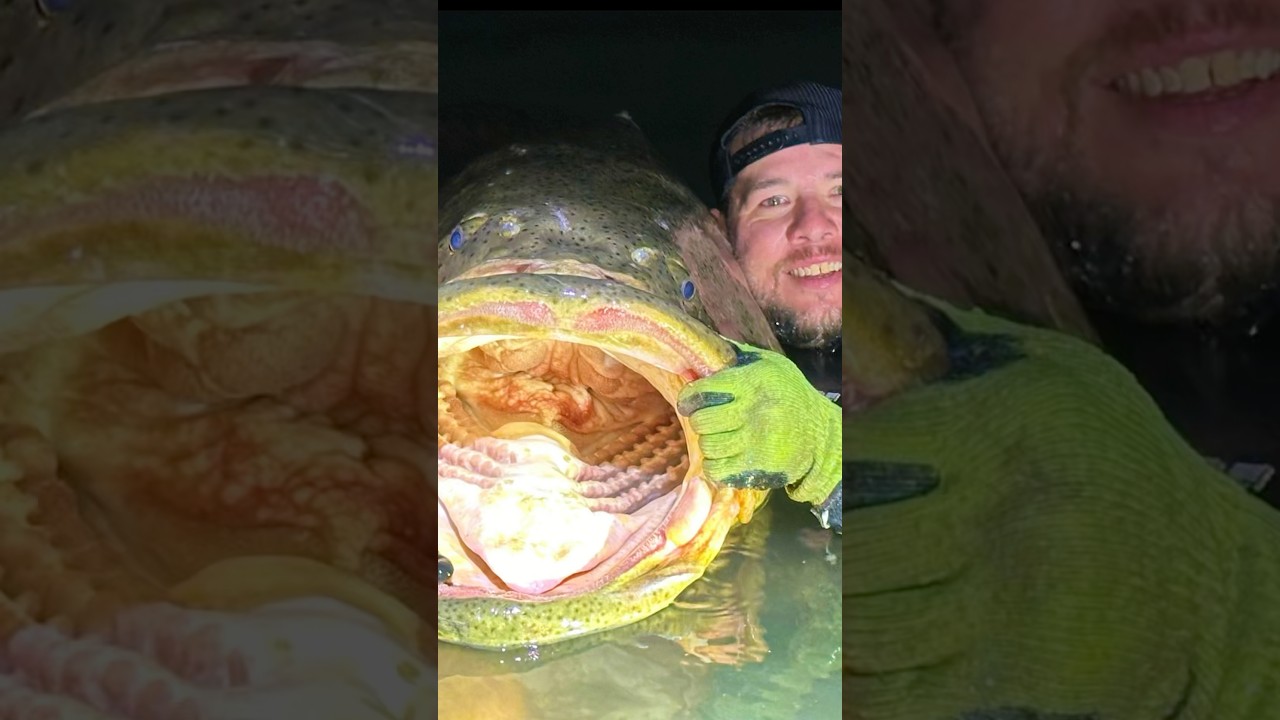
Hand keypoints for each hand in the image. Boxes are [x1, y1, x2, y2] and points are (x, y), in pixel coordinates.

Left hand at [677, 342, 840, 528]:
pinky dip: (716, 465)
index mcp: (752, 382)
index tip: (689, 403)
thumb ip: (732, 355)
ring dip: (709, 443)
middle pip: (702, 421)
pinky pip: (717, 469)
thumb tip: (696, 350)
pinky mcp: (758, 465)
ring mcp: (756, 440)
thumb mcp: (767, 363)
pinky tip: (725, 456)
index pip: (702, 391)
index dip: (688, 398)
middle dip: (700, 421)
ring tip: (720, 437)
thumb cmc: (789, 393)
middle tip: (708, 421)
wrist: (821, 432)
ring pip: (708, 446)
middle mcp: (753, 410)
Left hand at [844, 291, 1279, 718]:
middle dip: (828, 550)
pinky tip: (862, 661)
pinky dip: (857, 685)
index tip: (826, 477)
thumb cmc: (1114, 464)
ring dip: (838, 619)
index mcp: (1001, 429)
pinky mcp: (1010, 680)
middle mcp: (1001, 514)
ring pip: (860, 622)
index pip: (856, 449)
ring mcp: (1006, 606)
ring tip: (839, 602)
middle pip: (850, 542)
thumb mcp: (1050, 374)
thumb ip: (947, 337)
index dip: (828, 468)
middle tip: (825, 547)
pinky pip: (889, 692)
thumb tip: (849, 279)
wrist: (1213, 592)